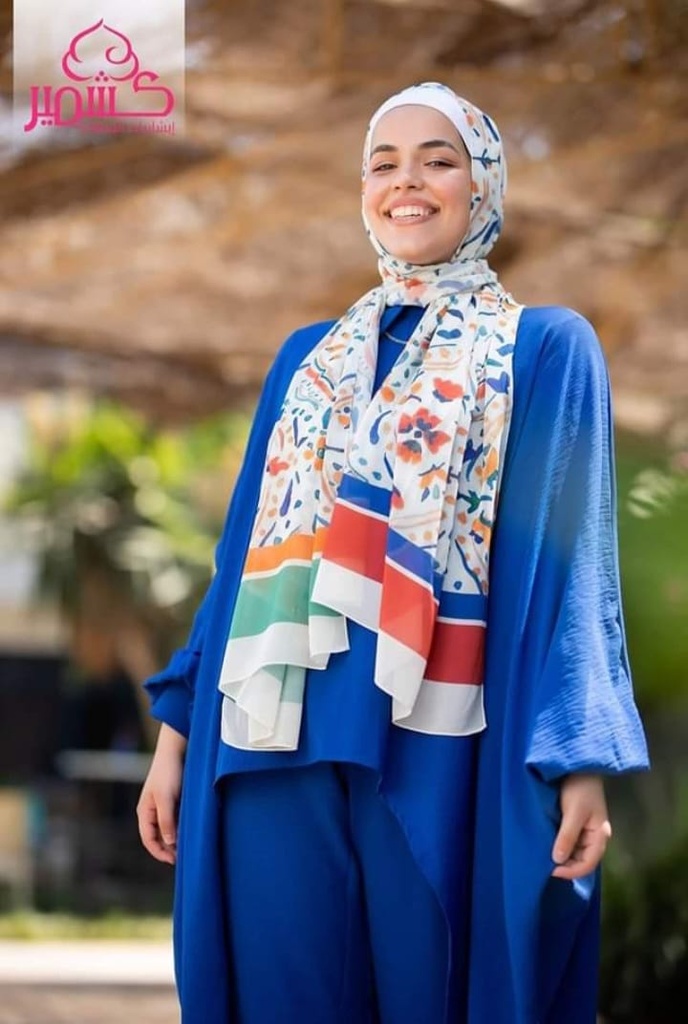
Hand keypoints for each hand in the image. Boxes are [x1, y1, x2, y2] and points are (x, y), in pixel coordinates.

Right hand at [137, 724, 186, 864]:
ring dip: (175, 839)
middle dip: (168, 848)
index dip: (159, 852)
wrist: (175, 750)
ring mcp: (161, 806)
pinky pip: (174, 820)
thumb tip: (169, 842)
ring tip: (188, 847)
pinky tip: (190, 831)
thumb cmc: (168, 773)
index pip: (148, 840)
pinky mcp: (172, 800)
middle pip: (157, 837)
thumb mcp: (166, 798)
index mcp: (144, 812)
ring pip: (166, 829)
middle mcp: (151, 811)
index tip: (174, 861)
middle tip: (184, 858)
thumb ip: (166, 820)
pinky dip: (180, 828)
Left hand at [551, 773, 611, 879]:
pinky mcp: (574, 825)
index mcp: (600, 836)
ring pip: (574, 854)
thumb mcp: (574, 812)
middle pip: (581, 861)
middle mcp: (593, 837)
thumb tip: (558, 860)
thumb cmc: (580, 788)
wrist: (577, 767)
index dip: (571, 872)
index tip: (552, 871)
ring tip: (544, 858)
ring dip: (561, 857)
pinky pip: (568, 843)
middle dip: (565, 866)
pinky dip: (559, 847)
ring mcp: (584, 832)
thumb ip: (567, 836)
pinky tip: (547, 846)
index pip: (588, 864)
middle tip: (545, 866)